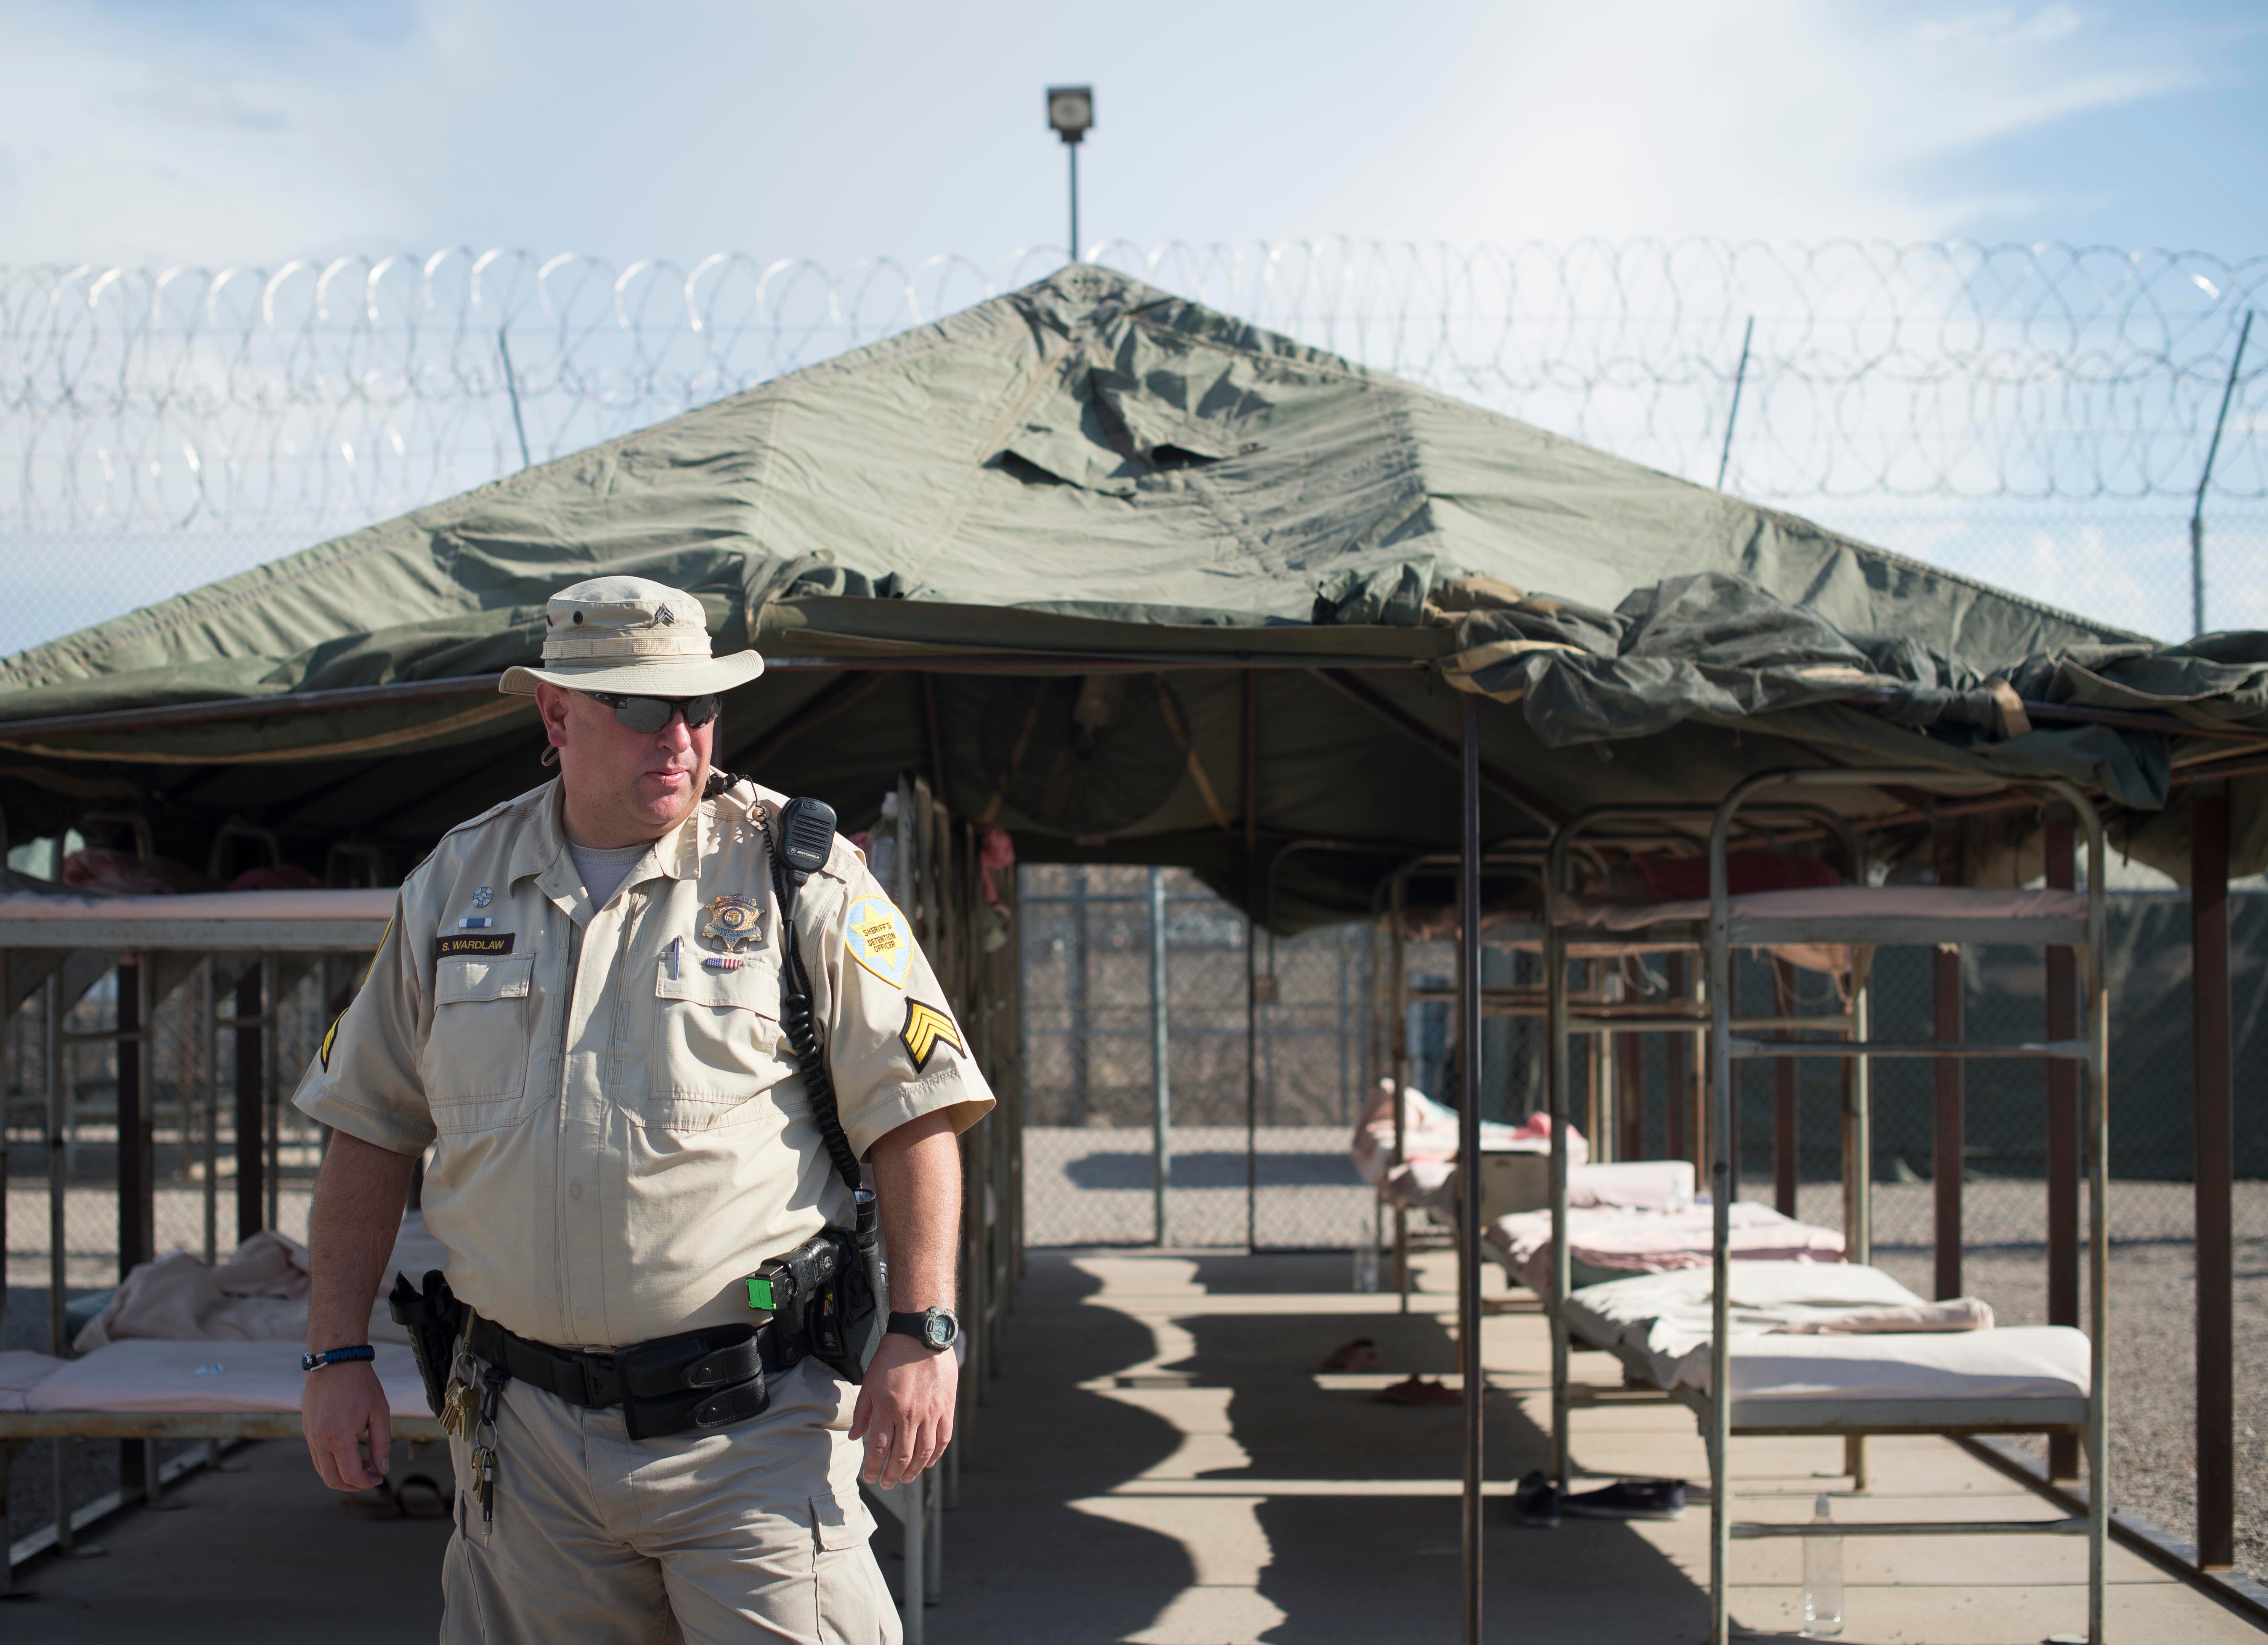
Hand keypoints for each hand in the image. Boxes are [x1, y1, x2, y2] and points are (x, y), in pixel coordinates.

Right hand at [303, 1363, 392, 1491]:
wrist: (335, 1360)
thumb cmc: (361, 1384)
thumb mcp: (379, 1413)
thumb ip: (381, 1444)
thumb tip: (383, 1469)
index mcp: (338, 1437)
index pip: (350, 1475)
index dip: (366, 1483)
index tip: (380, 1478)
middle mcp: (319, 1440)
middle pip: (331, 1480)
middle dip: (353, 1485)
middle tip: (371, 1476)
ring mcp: (309, 1436)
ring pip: (322, 1471)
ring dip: (342, 1475)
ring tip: (364, 1462)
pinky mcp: (306, 1430)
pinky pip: (317, 1457)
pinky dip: (332, 1462)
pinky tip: (350, 1451)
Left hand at [847, 1334, 957, 1489]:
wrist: (922, 1336)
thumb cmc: (892, 1357)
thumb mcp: (869, 1382)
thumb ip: (863, 1412)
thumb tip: (854, 1438)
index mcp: (887, 1410)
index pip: (878, 1450)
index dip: (873, 1469)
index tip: (869, 1478)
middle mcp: (909, 1416)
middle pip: (901, 1457)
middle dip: (891, 1476)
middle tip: (887, 1484)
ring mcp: (930, 1413)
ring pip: (923, 1454)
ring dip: (913, 1471)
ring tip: (905, 1478)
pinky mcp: (946, 1408)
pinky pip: (943, 1439)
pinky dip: (936, 1456)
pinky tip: (928, 1463)